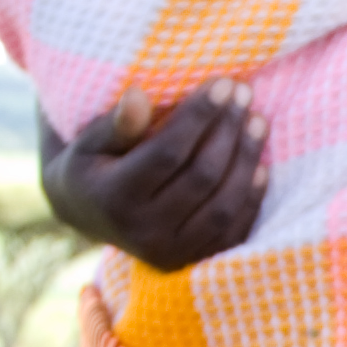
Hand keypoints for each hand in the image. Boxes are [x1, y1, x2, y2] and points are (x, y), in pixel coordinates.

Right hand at [41, 81, 269, 264]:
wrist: (87, 217)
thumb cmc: (91, 166)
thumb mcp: (90, 141)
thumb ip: (117, 124)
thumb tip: (138, 96)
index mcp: (113, 198)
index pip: (168, 153)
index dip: (198, 117)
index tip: (222, 84)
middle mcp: (143, 231)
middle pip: (201, 177)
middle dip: (227, 131)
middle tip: (244, 94)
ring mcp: (170, 253)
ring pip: (222, 206)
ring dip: (246, 160)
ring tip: (257, 121)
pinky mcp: (191, 262)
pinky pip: (232, 233)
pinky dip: (250, 198)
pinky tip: (260, 165)